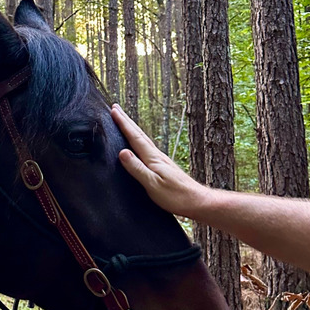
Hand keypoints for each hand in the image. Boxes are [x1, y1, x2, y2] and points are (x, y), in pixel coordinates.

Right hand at [111, 104, 209, 218]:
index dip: (123, 124)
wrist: (196, 201)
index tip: (113, 111)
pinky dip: (139, 140)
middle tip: (116, 108)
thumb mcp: (152, 184)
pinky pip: (147, 148)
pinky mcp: (164, 166)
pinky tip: (139, 144)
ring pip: (143, 139)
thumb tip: (122, 152)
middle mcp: (157, 155)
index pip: (135, 137)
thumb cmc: (175, 196)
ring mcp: (161, 160)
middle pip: (139, 134)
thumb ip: (137, 168)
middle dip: (126, 121)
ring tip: (124, 122)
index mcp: (153, 158)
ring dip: (133, 129)